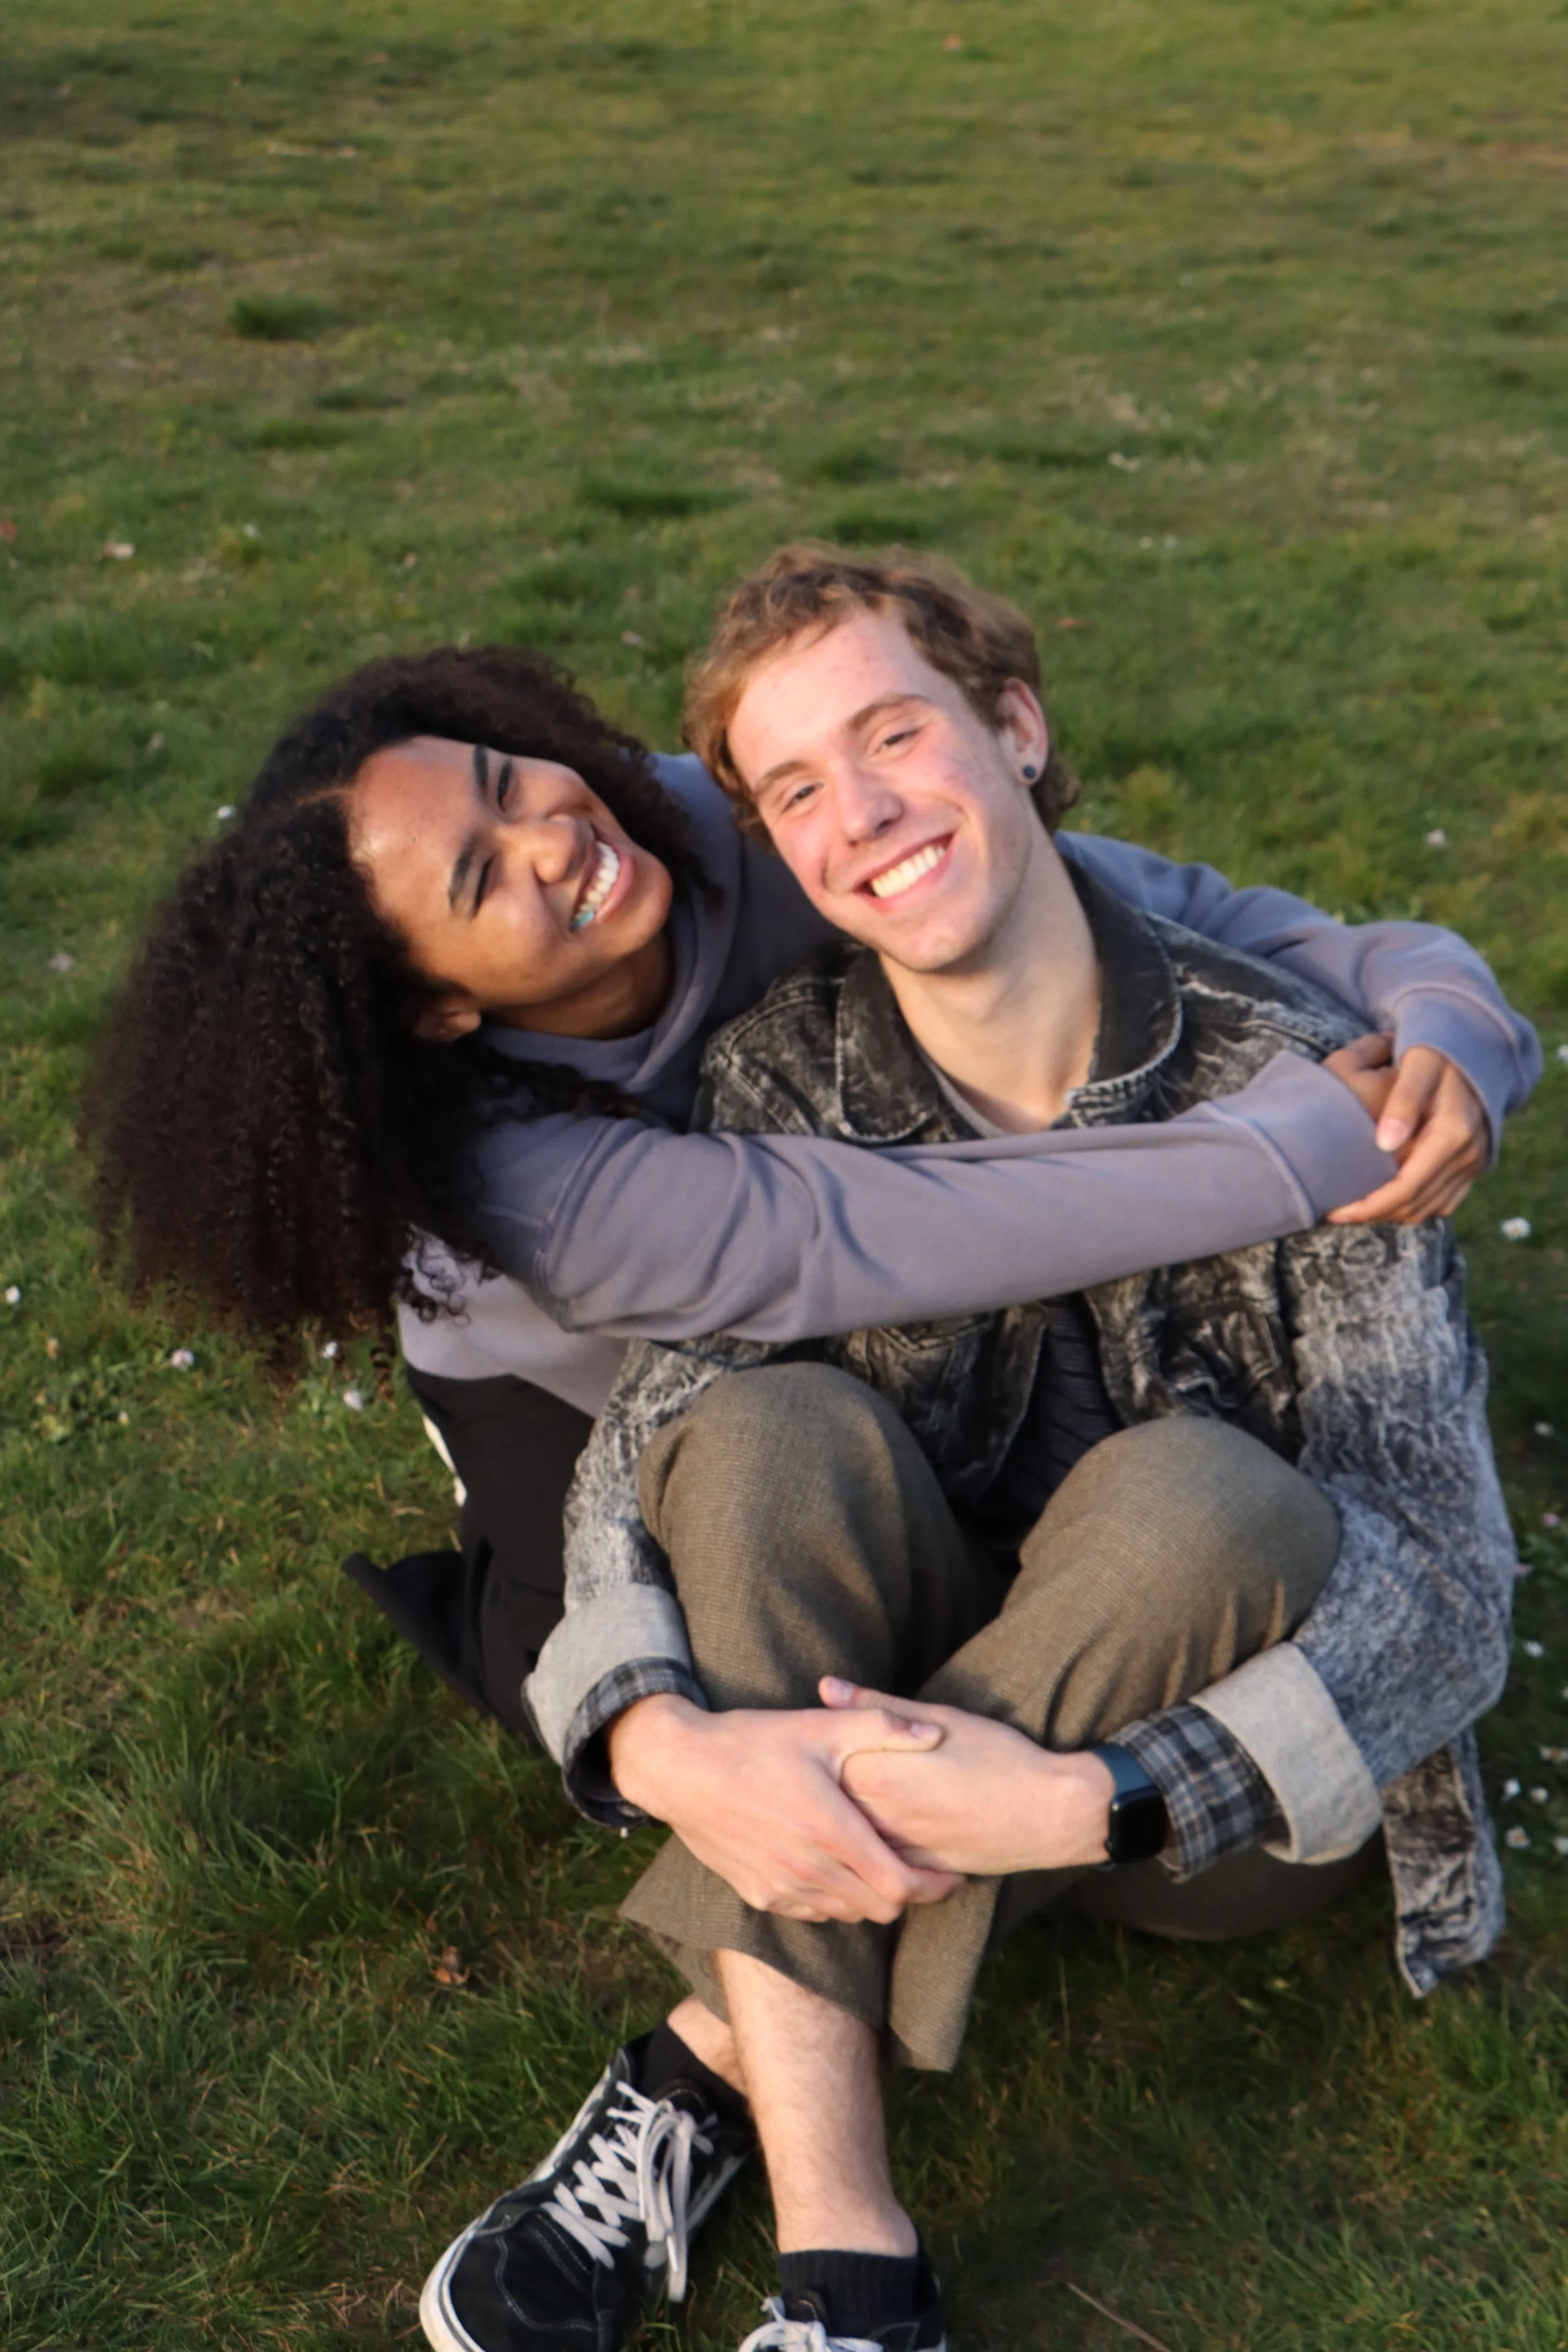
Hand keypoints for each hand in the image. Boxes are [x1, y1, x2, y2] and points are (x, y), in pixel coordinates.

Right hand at [606, 1692, 962, 1923]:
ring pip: (847, 1914)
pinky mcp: (759, 1895)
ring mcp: (781, 1888)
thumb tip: (936, 1733)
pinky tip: (836, 1869)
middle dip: (908, 1895)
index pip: (900, 1886)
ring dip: (870, 1898)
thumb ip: (883, 1727)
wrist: (681, 1769)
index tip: (952, 1875)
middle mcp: (808, 1869)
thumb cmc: (753, 1742)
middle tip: (923, 1871)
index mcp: (830, 1831)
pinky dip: (834, 1900)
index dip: (934, 1888)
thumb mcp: (820, 1726)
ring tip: (882, 1868)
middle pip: (880, 1908)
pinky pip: (813, 1913)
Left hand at [822, 1679, 1114, 1876]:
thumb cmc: (999, 1756)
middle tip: (813, 1774)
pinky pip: (878, 1864)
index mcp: (876, 1774)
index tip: (809, 1743)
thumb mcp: (939, 1717)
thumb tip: (826, 1686)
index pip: (818, 1763)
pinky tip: (871, 1833)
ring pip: (850, 1839)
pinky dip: (870, 1850)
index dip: (811, 1751)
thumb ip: (876, 1705)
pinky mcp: (917, 1873)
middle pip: (827, 1805)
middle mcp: (879, 1819)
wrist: (1050, 1814)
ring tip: (837, 1804)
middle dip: (818, 1791)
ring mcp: (897, 1851)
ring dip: (841, 1823)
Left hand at [1326, 1041, 1490, 1225]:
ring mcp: (1475, 1163)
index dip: (1370, 1206)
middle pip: (1416, 1204)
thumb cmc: (1436, 1053)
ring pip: (1428, 1208)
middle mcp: (1470, 1155)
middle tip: (1336, 1211)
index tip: (1335, 1211)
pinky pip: (1442, 1201)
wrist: (1475, 1049)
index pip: (1407, 1188)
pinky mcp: (1474, 1166)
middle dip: (1374, 1213)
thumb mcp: (1418, 1066)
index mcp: (1454, 1134)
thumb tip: (1384, 1144)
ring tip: (1353, 1207)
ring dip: (1390, 1213)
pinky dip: (1411, 1205)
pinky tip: (1382, 1196)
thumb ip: (1403, 1101)